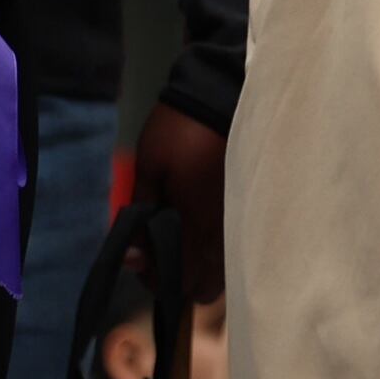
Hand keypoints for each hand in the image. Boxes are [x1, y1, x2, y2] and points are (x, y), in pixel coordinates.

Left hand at [131, 101, 230, 304]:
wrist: (221, 91)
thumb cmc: (178, 130)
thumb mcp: (147, 168)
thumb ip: (140, 215)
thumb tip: (133, 257)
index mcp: (196, 224)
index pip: (181, 281)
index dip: (158, 281)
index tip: (143, 260)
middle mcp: (223, 231)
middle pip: (209, 287)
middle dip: (184, 281)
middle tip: (163, 252)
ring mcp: (239, 219)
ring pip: (224, 269)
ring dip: (201, 266)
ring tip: (181, 236)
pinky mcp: (247, 203)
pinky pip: (233, 245)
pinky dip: (215, 249)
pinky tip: (200, 224)